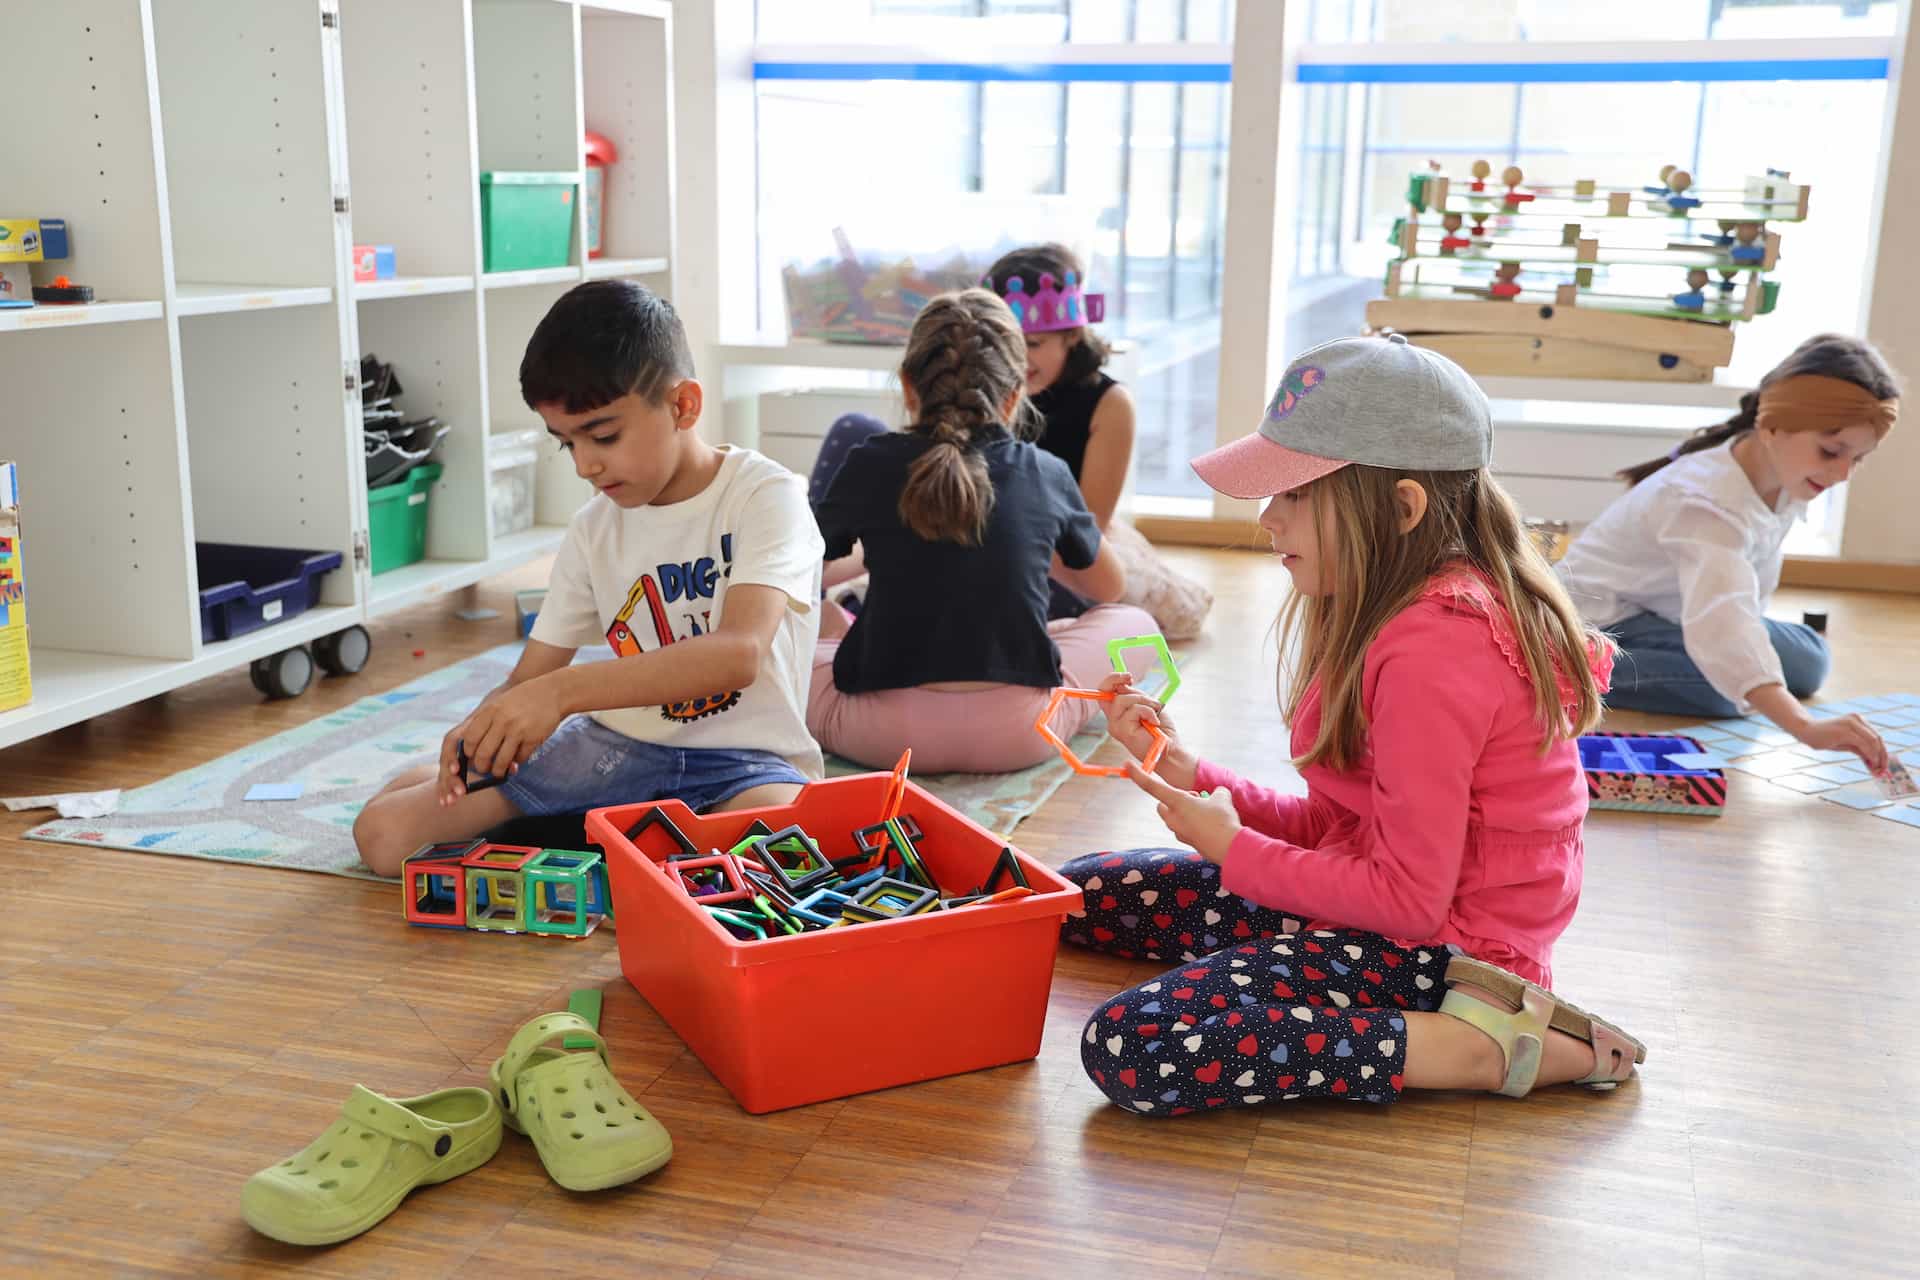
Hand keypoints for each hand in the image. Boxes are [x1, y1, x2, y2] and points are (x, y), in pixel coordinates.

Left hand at [436, 678, 565, 804]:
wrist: (552, 692)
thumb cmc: (522, 699)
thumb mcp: (499, 703)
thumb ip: (483, 721)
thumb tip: (468, 744)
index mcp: (490, 711)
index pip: (470, 738)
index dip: (469, 751)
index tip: (472, 756)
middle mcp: (502, 721)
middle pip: (483, 753)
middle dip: (482, 766)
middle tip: (484, 769)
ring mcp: (518, 730)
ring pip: (501, 761)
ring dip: (498, 771)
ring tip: (499, 771)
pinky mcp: (533, 739)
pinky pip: (520, 758)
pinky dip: (517, 762)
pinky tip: (517, 758)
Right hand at [1099, 671, 1194, 788]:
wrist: (1170, 749)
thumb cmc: (1161, 729)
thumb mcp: (1148, 705)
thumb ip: (1135, 696)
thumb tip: (1124, 684)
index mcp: (1118, 713)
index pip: (1104, 692)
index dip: (1112, 680)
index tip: (1129, 677)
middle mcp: (1113, 720)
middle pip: (1104, 692)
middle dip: (1118, 681)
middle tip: (1132, 679)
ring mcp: (1116, 726)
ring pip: (1122, 699)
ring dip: (1143, 701)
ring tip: (1155, 712)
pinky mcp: (1122, 731)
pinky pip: (1134, 710)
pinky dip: (1148, 712)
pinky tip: (1154, 722)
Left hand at [1125, 760, 1240, 863]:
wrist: (1231, 848)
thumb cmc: (1222, 819)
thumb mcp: (1222, 796)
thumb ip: (1215, 792)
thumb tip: (1216, 795)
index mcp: (1177, 802)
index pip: (1152, 786)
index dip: (1138, 774)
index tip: (1126, 765)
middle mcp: (1173, 817)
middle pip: (1162, 804)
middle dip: (1173, 800)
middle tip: (1195, 798)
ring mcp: (1179, 832)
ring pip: (1175, 817)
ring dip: (1186, 812)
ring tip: (1208, 812)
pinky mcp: (1188, 842)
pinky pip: (1186, 828)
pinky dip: (1195, 824)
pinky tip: (1212, 825)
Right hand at [1795, 713, 1889, 773]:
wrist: (1805, 730)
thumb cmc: (1823, 737)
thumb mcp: (1845, 743)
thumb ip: (1859, 748)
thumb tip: (1873, 760)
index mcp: (1858, 720)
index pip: (1876, 736)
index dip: (1882, 751)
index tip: (1883, 764)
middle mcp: (1858, 719)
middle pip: (1878, 739)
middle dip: (1883, 755)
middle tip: (1883, 769)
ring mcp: (1852, 723)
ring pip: (1874, 741)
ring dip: (1878, 757)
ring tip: (1878, 769)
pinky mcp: (1846, 731)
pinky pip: (1864, 744)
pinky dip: (1870, 755)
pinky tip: (1871, 764)